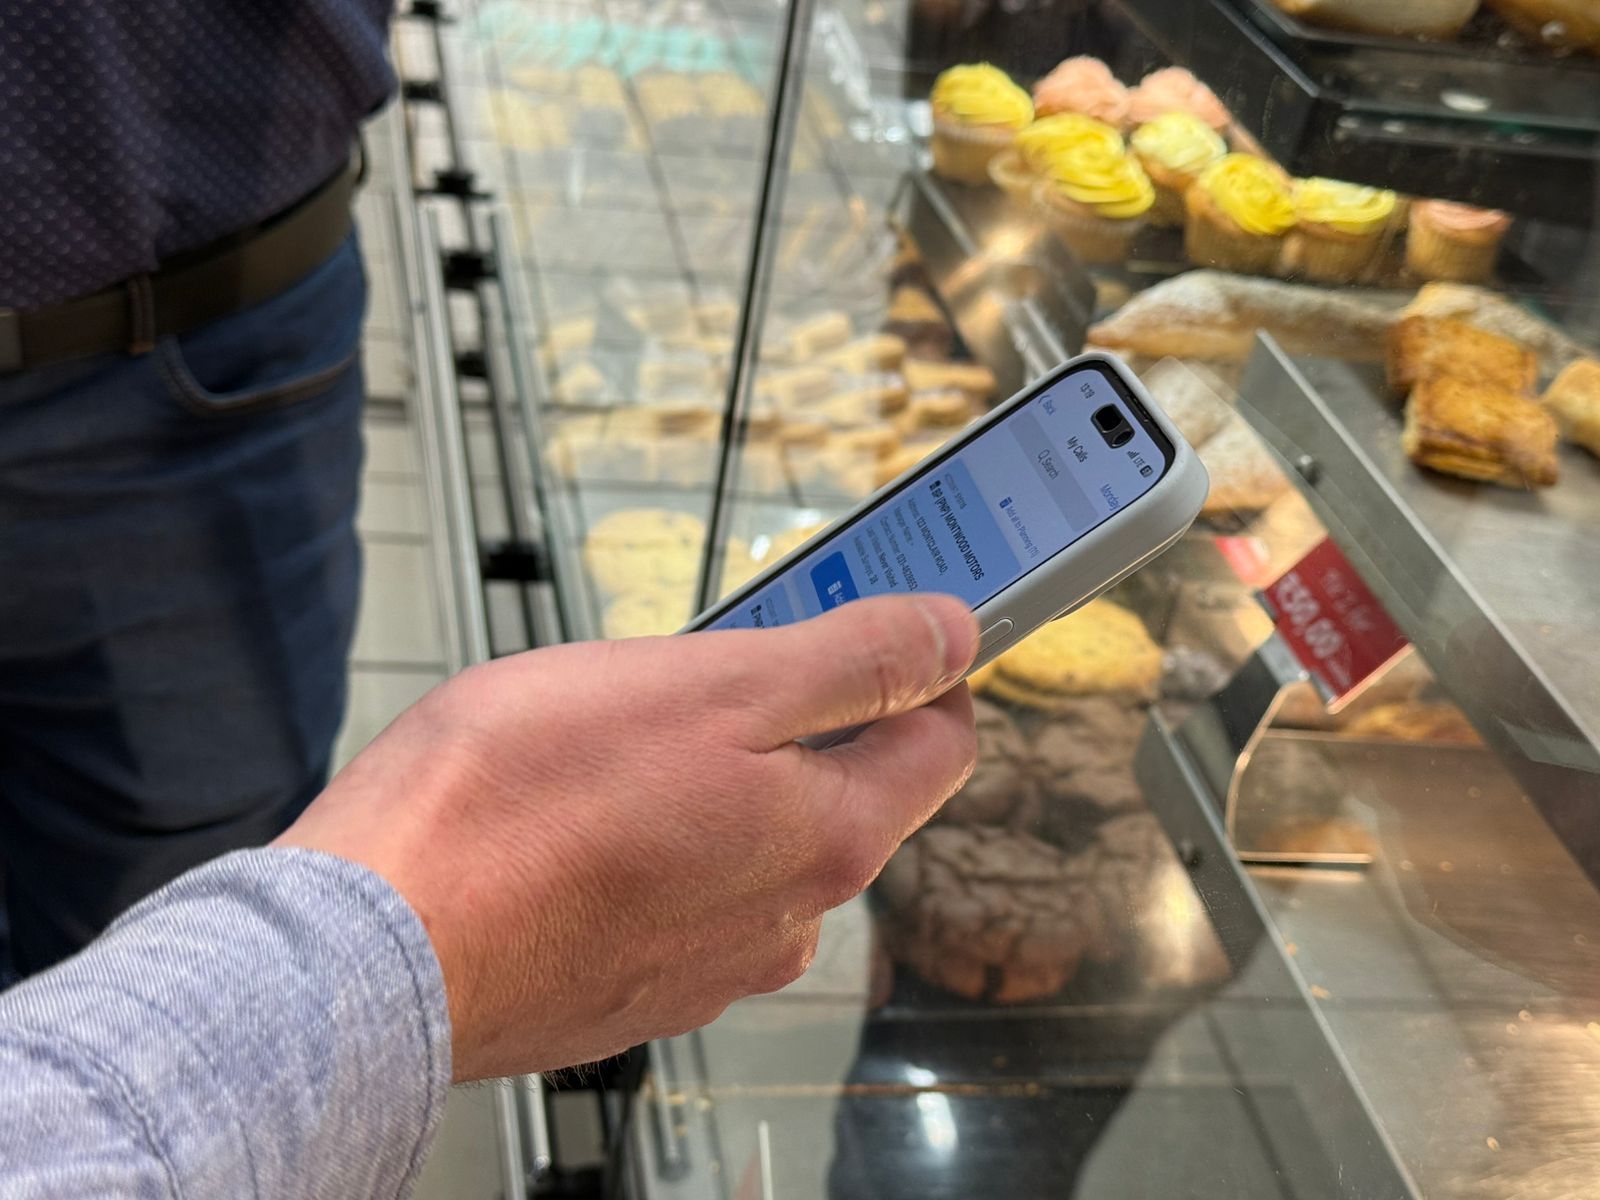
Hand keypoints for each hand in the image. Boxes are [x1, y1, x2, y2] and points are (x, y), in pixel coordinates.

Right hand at [276, 594, 977, 1079]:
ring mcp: (709, 961)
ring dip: (718, 778)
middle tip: (712, 663)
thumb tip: (952, 637)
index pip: (941, 742)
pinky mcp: (634, 982)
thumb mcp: (712, 685)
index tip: (882, 624)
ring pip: (754, 838)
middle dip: (798, 717)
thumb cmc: (520, 807)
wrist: (376, 945)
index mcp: (829, 840)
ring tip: (625, 736)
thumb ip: (852, 663)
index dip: (922, 668)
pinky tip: (583, 811)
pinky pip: (680, 888)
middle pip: (845, 790)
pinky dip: (657, 839)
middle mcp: (787, 918)